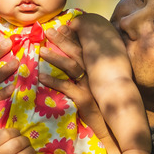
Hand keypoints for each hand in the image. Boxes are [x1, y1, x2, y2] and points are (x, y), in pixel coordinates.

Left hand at [40, 28, 111, 144]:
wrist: (112, 128)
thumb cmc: (103, 107)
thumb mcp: (98, 86)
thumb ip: (90, 74)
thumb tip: (77, 62)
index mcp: (98, 68)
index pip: (86, 47)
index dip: (74, 36)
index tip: (62, 26)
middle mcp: (96, 74)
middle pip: (77, 52)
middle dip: (63, 40)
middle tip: (49, 31)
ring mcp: (91, 86)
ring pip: (72, 66)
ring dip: (56, 58)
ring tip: (41, 51)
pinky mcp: (85, 99)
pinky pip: (67, 87)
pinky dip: (54, 81)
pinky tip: (42, 77)